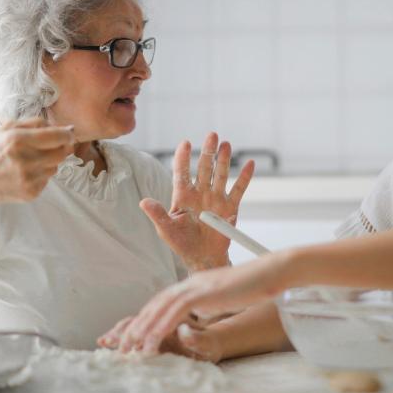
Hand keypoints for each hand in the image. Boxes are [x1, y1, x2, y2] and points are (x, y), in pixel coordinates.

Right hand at [0, 118, 74, 208]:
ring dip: (50, 161)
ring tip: (32, 160)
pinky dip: (42, 174)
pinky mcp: (32, 192)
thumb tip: (63, 127)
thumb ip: (35, 123)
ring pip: (56, 166)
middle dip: (62, 147)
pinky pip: (48, 179)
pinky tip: (27, 172)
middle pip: (62, 153)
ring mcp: (29, 179)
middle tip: (54, 146)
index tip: (68, 134)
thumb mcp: (7, 130)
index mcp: (17, 140)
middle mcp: (25, 160)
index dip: (67, 135)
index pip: (57, 137)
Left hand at [102, 254, 289, 354]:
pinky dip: (161, 325)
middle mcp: (191, 283)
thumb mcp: (224, 296)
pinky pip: (176, 310)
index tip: (135, 338)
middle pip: (156, 303)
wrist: (269, 272)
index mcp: (194, 284)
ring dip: (144, 328)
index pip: (163, 301)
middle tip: (122, 347)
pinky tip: (152, 340)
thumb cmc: (252, 286)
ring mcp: (197, 285)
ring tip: (131, 348)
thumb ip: (207, 303)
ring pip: (161, 307)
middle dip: (137, 326)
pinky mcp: (205, 291)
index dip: (147, 319)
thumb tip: (198, 314)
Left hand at [140, 132, 253, 269]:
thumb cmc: (182, 243)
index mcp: (183, 196)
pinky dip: (245, 177)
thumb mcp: (166, 230)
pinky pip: (238, 190)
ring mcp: (216, 199)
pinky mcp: (230, 207)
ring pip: (220, 175)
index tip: (185, 143)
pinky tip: (249, 164)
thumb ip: (158, 214)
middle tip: (212, 135)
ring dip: (223, 160)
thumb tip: (143, 202)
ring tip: (226, 144)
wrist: (203, 257)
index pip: (181, 173)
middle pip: (204, 168)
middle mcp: (200, 193)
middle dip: (208, 152)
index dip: (183, 158)